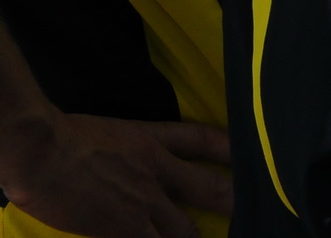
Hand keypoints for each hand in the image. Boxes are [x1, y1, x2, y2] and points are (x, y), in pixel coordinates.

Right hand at [0, 113, 231, 237]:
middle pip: (212, 188)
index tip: (252, 158)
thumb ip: (127, 147)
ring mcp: (145, 201)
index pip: (205, 139)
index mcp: (152, 139)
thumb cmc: (62, 137)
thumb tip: (124, 160)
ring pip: (186, 229)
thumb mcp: (109, 131)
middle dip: (235, 203)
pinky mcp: (126, 226)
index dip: (232, 150)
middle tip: (260, 212)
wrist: (41, 150)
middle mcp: (159, 170)